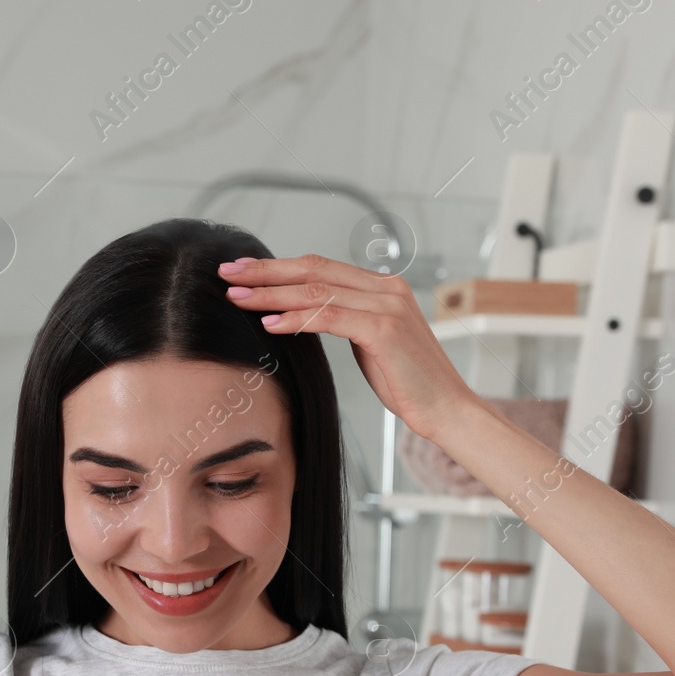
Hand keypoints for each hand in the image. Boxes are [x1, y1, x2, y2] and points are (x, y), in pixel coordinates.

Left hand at [219, 253, 476, 441]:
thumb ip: (346, 320)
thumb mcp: (371, 342)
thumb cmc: (408, 382)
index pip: (320, 266)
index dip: (278, 267)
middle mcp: (386, 287)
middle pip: (313, 270)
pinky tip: (270, 323)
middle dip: (266, 271)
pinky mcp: (385, 329)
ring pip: (317, 291)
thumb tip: (305, 313)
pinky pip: (330, 318)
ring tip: (238, 298)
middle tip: (228, 273)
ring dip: (272, 294)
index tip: (244, 271)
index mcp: (383, 286)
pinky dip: (296, 318)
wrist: (446, 409)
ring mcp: (388, 305)